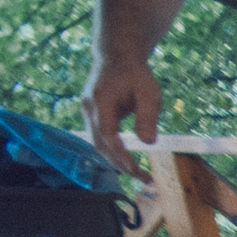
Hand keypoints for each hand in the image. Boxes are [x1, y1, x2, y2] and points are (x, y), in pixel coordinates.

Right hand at [82, 54, 161, 178]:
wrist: (117, 57)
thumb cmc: (135, 75)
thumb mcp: (149, 93)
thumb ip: (148, 117)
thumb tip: (148, 143)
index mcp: (101, 101)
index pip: (107, 135)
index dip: (120, 155)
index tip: (136, 170)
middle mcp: (89, 108)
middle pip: (100, 144)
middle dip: (121, 164)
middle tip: (145, 179)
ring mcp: (87, 112)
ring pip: (98, 143)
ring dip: (117, 161)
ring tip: (141, 174)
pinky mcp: (92, 115)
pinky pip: (100, 138)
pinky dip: (113, 151)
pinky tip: (130, 161)